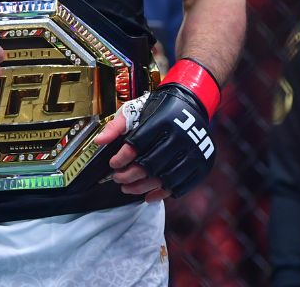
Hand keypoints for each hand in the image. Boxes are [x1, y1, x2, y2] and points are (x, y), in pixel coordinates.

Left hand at [96, 73, 217, 199]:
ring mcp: (193, 151)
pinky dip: (162, 194)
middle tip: (118, 178)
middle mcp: (180, 136)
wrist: (190, 103)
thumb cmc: (159, 109)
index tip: (113, 164)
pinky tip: (148, 196)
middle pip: (149, 165)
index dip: (121, 158)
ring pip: (164, 179)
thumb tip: (99, 141)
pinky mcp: (201, 163)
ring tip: (128, 188)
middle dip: (128, 176)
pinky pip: (181, 186)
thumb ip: (116, 126)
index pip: (136, 146)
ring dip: (142, 188)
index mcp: (162, 121)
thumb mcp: (135, 110)